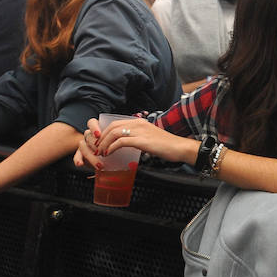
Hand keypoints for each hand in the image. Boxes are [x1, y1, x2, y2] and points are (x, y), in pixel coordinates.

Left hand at [74, 117, 195, 170]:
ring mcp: (140, 131)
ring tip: (101, 153)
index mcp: (140, 122)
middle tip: (97, 149)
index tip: (101, 143)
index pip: (116, 123)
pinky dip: (112, 148)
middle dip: (101, 138)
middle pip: (112, 127)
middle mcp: (138, 123)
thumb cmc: (167, 146)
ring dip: (104, 143)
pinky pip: (121, 142)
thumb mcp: (150, 139)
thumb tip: (128, 145)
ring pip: (114, 133)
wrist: (180, 147)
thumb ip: (139, 138)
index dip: (105, 133)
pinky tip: (109, 154)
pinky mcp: (142, 140)